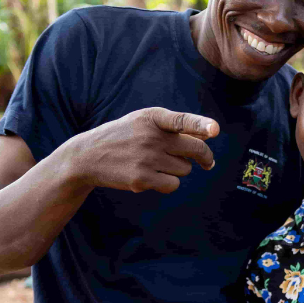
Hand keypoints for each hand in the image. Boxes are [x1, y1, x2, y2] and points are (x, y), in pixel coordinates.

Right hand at [72, 108, 219, 193]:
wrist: (89, 156)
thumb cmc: (125, 137)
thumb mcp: (145, 122)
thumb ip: (175, 126)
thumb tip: (209, 135)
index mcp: (153, 118)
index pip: (180, 120)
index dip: (199, 125)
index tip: (214, 130)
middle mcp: (150, 136)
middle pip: (195, 149)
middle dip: (204, 157)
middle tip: (208, 162)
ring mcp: (146, 158)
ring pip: (185, 169)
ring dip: (178, 169)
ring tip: (156, 163)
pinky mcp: (141, 179)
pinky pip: (173, 185)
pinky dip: (168, 183)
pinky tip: (151, 176)